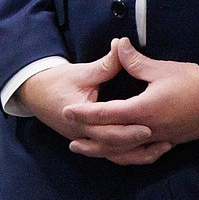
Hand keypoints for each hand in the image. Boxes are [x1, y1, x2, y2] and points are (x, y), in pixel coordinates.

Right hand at [18, 42, 153, 155]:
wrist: (36, 93)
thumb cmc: (58, 81)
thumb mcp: (81, 71)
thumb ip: (105, 63)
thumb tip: (122, 45)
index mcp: (80, 119)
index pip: (106, 130)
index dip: (127, 130)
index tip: (149, 127)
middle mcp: (83, 135)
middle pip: (113, 147)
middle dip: (138, 145)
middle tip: (163, 141)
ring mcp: (86, 140)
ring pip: (113, 155)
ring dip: (137, 155)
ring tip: (162, 149)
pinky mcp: (90, 140)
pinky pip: (111, 152)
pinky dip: (129, 153)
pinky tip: (148, 150)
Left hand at [65, 37, 198, 165]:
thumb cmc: (191, 81)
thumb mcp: (161, 68)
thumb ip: (135, 60)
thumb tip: (116, 44)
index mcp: (143, 110)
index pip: (107, 114)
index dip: (85, 114)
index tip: (68, 112)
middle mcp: (147, 129)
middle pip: (112, 140)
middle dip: (89, 139)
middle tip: (70, 138)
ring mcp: (158, 139)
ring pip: (125, 152)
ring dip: (104, 151)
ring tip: (89, 149)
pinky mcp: (167, 142)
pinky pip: (141, 154)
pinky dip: (126, 156)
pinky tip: (120, 153)